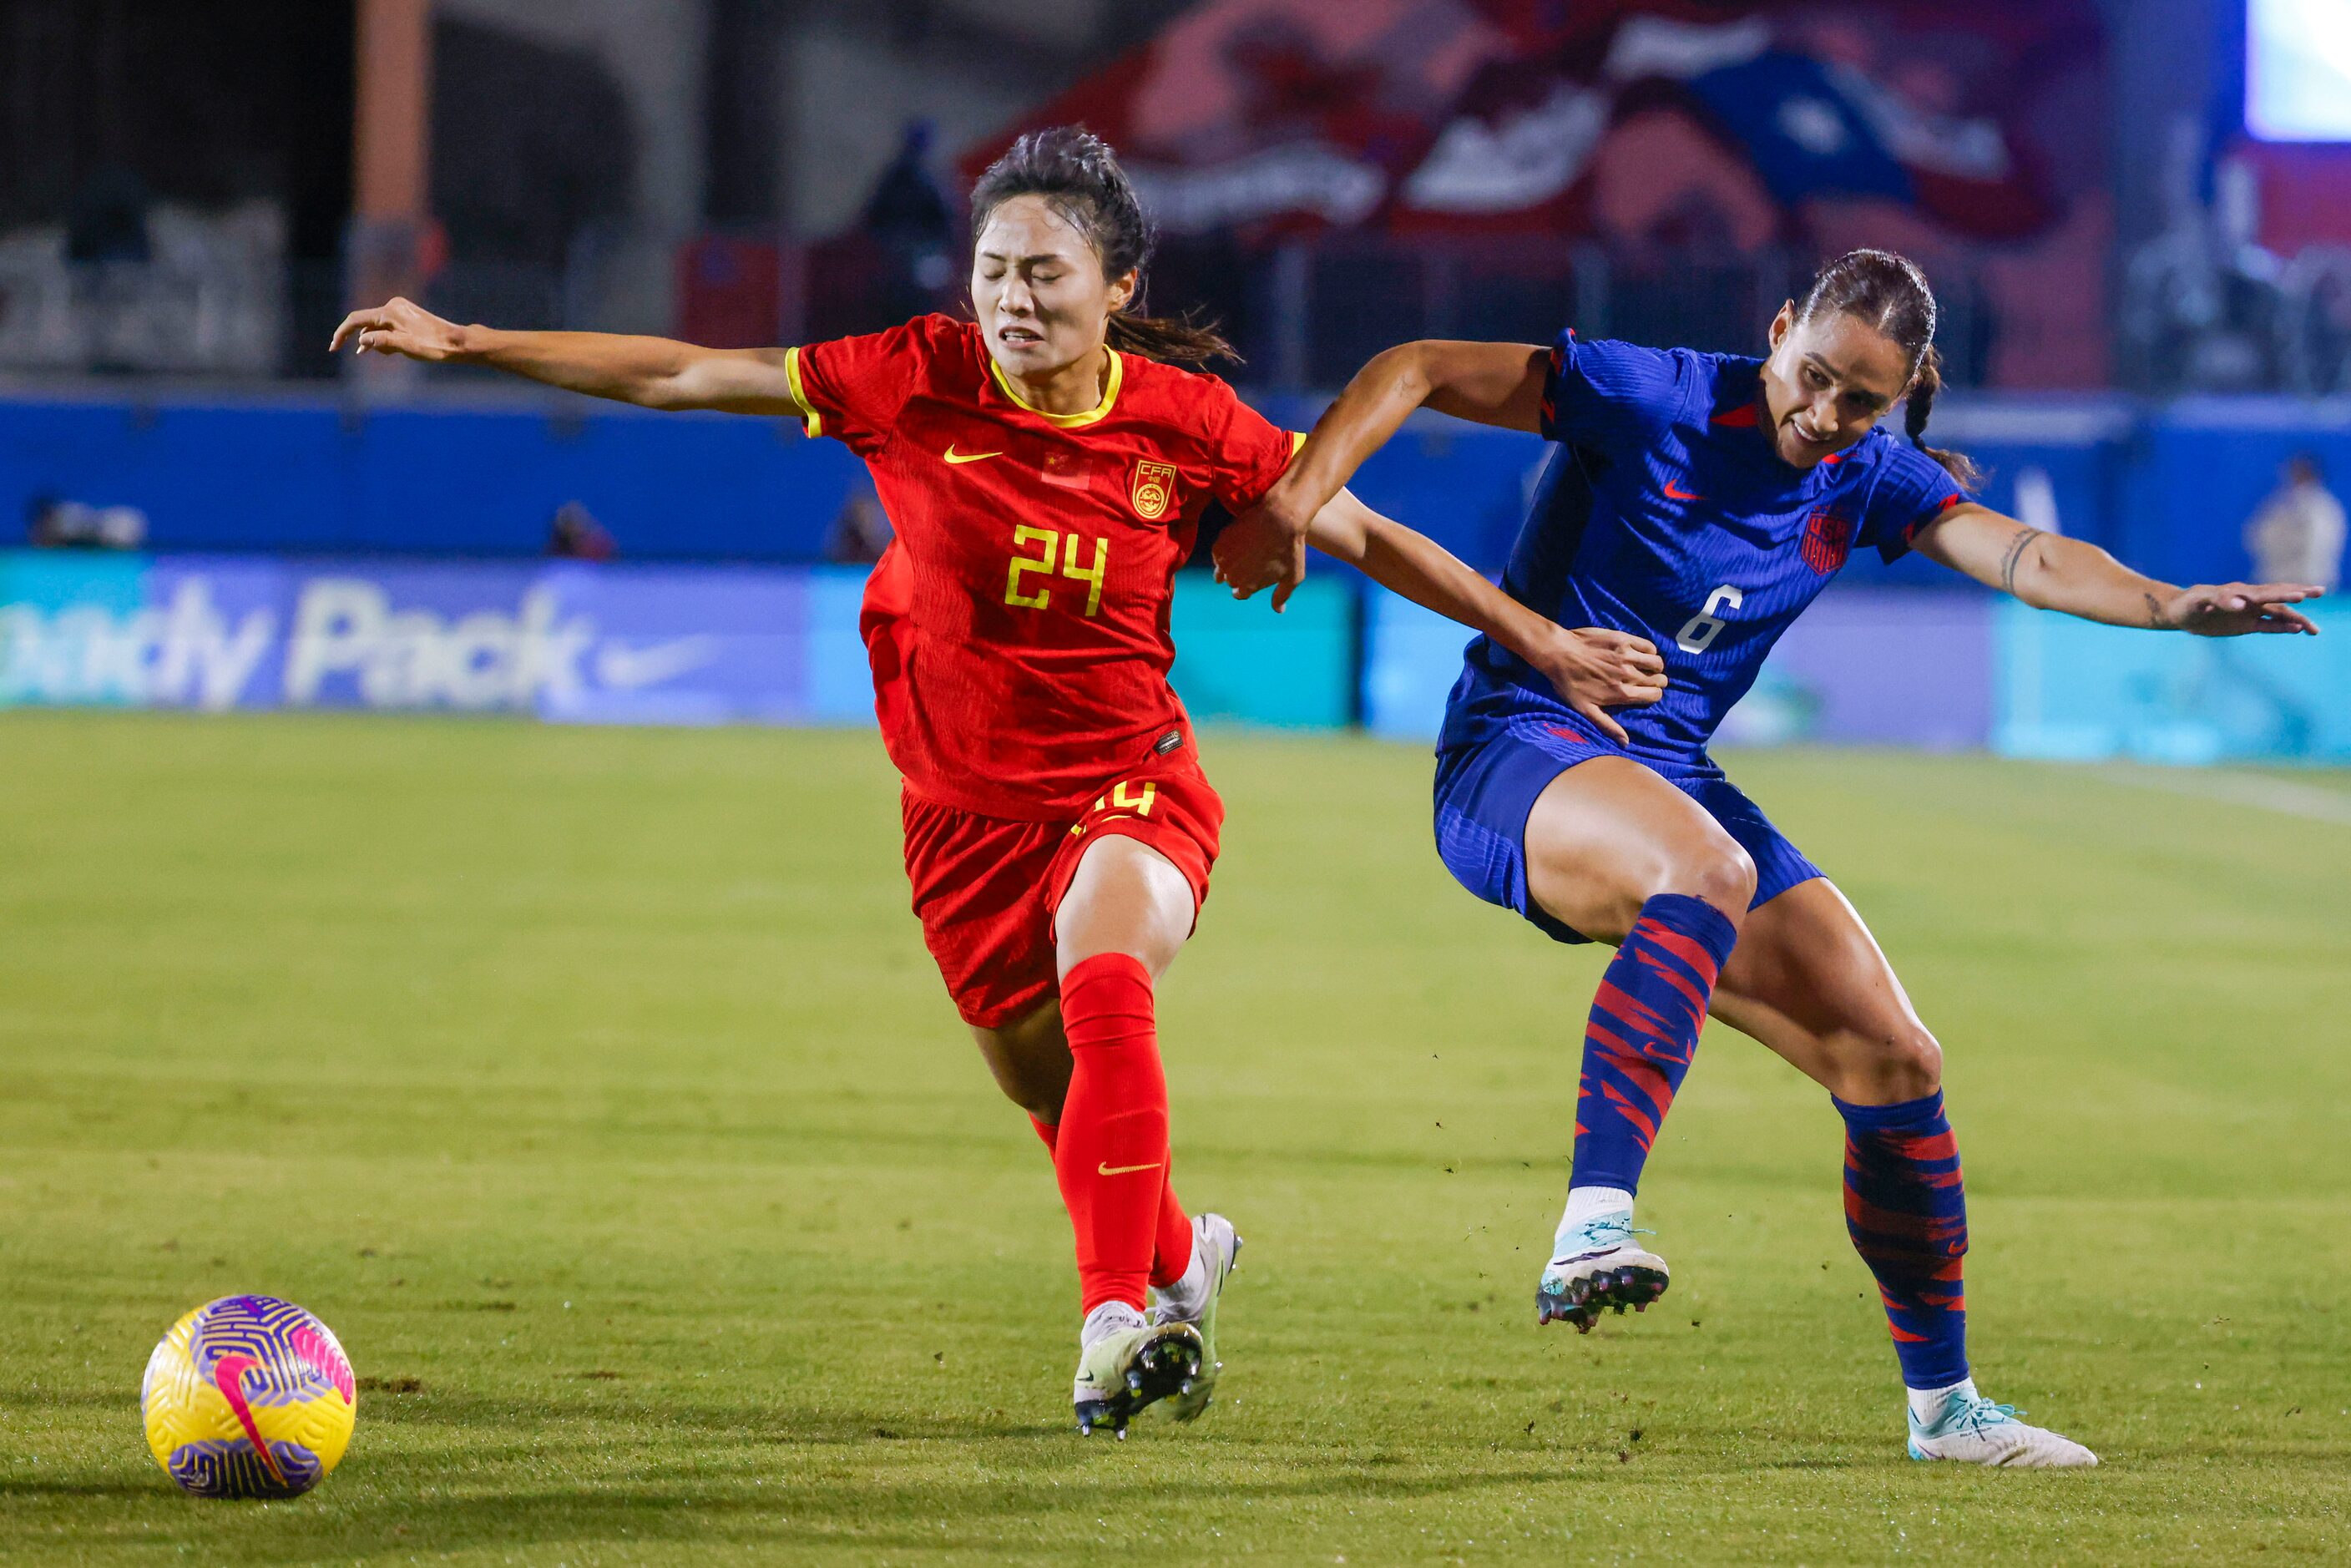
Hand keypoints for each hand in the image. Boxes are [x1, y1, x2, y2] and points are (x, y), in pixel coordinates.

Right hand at [329, 297, 470, 361]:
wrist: (456, 342)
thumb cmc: (432, 345)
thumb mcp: (403, 346)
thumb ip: (380, 341)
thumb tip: (360, 340)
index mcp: (390, 311)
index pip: (356, 319)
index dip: (342, 333)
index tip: (333, 348)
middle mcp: (393, 305)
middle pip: (367, 323)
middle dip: (368, 341)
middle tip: (384, 354)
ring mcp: (400, 309)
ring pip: (377, 326)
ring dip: (378, 341)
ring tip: (395, 352)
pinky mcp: (406, 315)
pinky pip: (387, 326)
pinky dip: (385, 338)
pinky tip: (391, 349)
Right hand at [1212, 487, 1314, 611]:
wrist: (1279, 518)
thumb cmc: (1290, 548)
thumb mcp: (1293, 577)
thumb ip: (1282, 596)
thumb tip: (1279, 611)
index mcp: (1248, 587)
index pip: (1240, 593)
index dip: (1246, 588)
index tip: (1251, 580)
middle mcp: (1233, 577)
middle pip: (1231, 581)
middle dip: (1238, 577)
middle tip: (1248, 565)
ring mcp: (1224, 561)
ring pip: (1221, 569)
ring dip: (1227, 566)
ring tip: (1237, 558)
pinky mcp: (1219, 544)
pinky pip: (1217, 554)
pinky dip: (1223, 553)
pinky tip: (1233, 547)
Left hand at [1521, 626, 1668, 744]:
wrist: (1558, 652)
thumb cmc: (1568, 683)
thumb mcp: (1585, 709)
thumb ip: (1607, 726)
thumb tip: (1626, 743)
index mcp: (1621, 693)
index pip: (1655, 695)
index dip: (1654, 694)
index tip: (1648, 692)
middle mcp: (1628, 674)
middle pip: (1658, 679)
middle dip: (1657, 681)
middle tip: (1649, 680)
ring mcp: (1626, 656)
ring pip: (1657, 662)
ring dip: (1655, 666)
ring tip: (1647, 667)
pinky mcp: (1623, 639)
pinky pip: (1648, 645)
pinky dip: (1649, 650)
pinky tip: (1641, 653)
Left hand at [2160, 582, 2323, 636]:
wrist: (2180, 613)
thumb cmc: (2187, 604)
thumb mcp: (2196, 602)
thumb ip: (2216, 600)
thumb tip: (2240, 604)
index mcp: (2238, 592)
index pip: (2263, 593)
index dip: (2281, 593)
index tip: (2298, 597)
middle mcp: (2248, 599)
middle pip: (2277, 597)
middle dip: (2298, 594)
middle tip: (2319, 592)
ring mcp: (2250, 612)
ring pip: (2278, 613)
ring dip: (2296, 619)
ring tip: (2315, 630)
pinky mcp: (2247, 624)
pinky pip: (2269, 626)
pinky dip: (2283, 628)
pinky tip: (2298, 631)